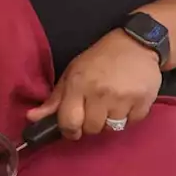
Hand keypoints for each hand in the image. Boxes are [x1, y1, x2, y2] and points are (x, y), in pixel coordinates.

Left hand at [26, 28, 162, 139]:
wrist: (136, 44)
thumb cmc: (98, 60)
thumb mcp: (72, 74)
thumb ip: (54, 99)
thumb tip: (31, 118)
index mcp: (78, 85)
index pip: (69, 122)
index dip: (69, 130)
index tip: (73, 128)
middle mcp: (100, 93)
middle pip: (91, 129)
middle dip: (90, 125)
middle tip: (94, 111)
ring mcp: (123, 98)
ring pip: (112, 129)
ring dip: (109, 122)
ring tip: (110, 106)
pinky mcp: (143, 102)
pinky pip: (132, 124)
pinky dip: (128, 118)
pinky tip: (126, 103)